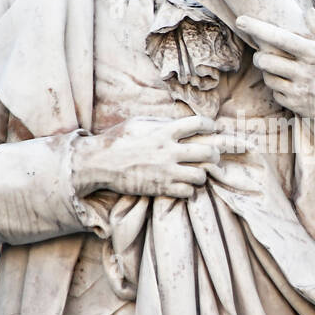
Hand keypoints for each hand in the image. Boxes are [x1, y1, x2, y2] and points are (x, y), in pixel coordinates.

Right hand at [71, 115, 245, 199]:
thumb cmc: (118, 140)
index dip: (212, 126)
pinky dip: (189, 189)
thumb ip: (162, 123)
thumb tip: (182, 123)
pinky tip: (183, 184)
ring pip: (201, 175)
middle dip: (215, 154)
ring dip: (202, 174)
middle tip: (212, 155)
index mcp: (164, 131)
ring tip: (196, 172)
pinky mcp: (161, 188)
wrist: (99, 163)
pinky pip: (188, 191)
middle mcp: (169, 150)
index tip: (214, 130)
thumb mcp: (140, 123)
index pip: (200, 124)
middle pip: (209, 152)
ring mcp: (166, 171)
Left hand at [238, 9, 314, 155]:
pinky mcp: (300, 109)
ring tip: (281, 69)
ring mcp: (301, 93)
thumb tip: (307, 11)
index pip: (281, 38)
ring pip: (268, 79)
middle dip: (261, 55)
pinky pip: (277, 95)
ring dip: (269, 72)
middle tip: (266, 53)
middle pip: (266, 61)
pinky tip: (289, 84)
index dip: (258, 28)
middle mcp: (305, 74)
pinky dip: (278, 88)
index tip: (241, 20)